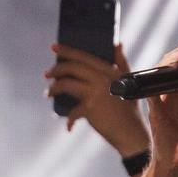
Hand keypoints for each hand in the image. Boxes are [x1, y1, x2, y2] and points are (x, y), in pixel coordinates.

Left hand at [46, 43, 148, 157]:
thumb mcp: (127, 82)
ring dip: (54, 88)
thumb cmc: (128, 109)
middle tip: (47, 74)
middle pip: (72, 67)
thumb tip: (117, 43)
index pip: (84, 56)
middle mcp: (102, 78)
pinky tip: (69, 126)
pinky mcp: (90, 108)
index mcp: (109, 71)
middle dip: (56, 69)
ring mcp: (95, 92)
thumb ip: (121, 62)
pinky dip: (69, 120)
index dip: (67, 50)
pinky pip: (72, 111)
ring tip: (49, 93)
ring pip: (66, 84)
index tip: (53, 47)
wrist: (131, 133)